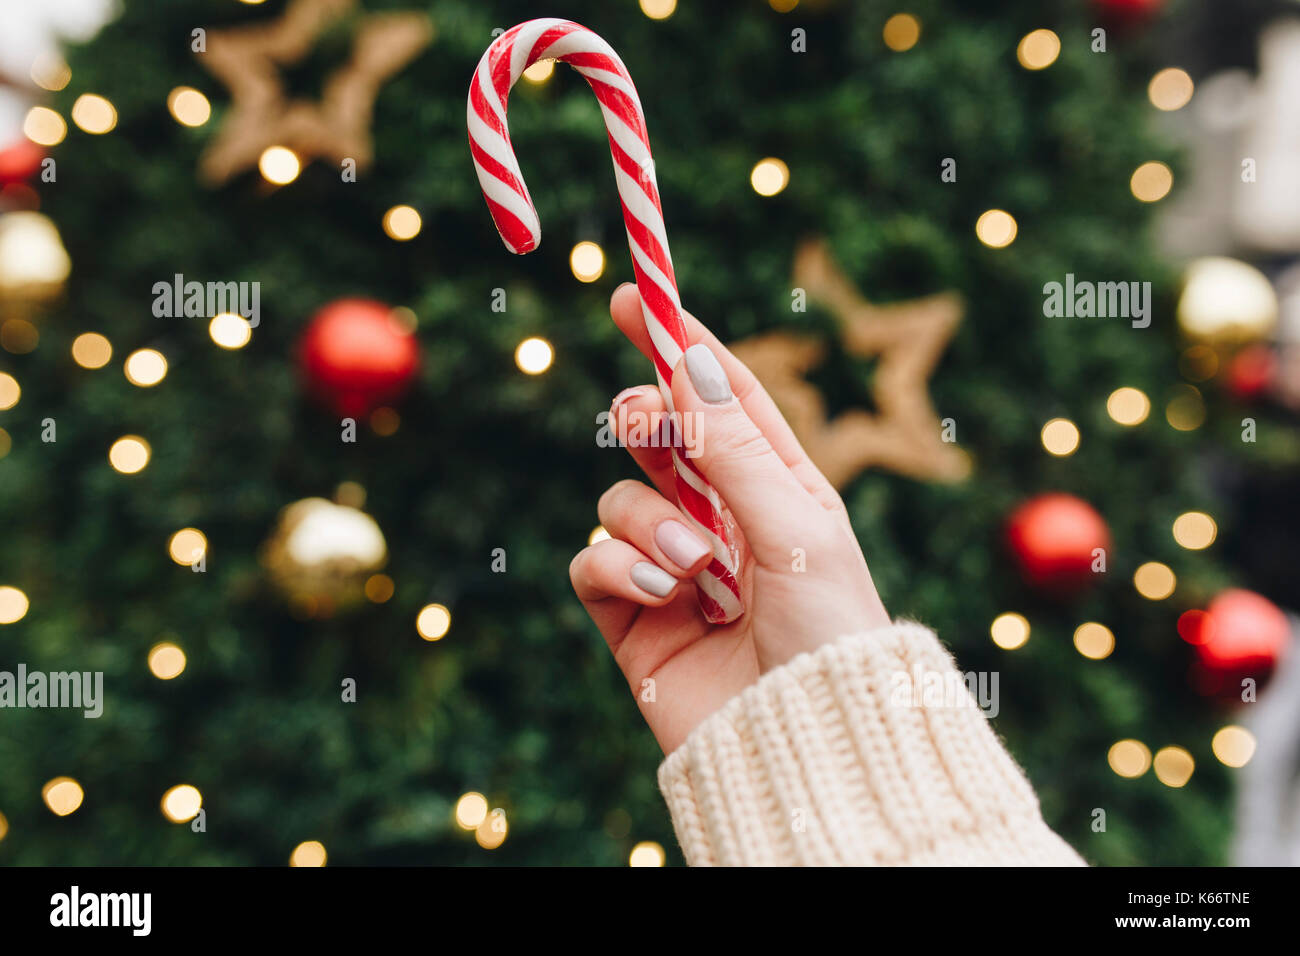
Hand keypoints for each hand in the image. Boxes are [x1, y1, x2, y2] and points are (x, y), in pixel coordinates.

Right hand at [569, 283, 890, 754]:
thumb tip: (688, 360)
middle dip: (644, 422)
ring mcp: (675, 569)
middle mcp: (723, 522)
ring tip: (695, 568)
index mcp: (778, 489)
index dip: (680, 345)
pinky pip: (593, 562)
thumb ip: (732, 445)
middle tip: (642, 421)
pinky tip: (665, 596)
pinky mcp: (634, 617)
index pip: (724, 400)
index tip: (636, 297)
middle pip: (660, 439)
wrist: (807, 744)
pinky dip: (620, 568)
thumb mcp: (794, 524)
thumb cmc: (829, 631)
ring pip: (621, 501)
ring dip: (649, 522)